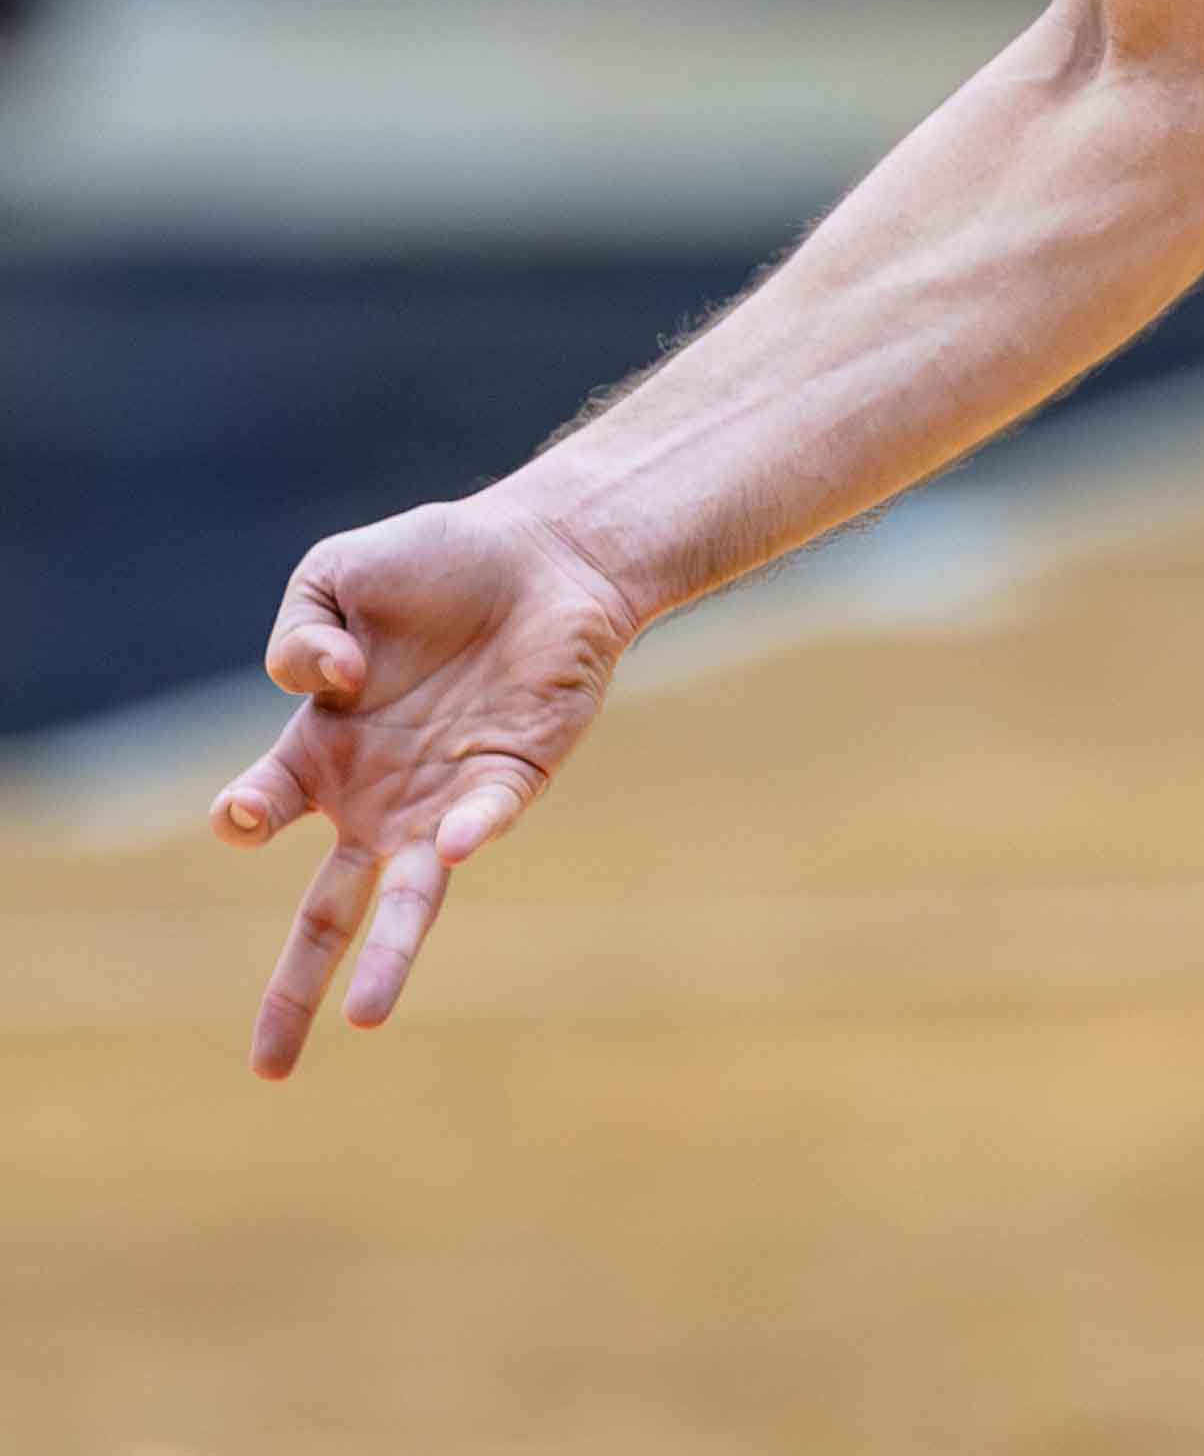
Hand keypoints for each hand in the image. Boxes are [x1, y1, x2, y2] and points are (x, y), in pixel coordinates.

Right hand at [209, 493, 637, 1078]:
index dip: (246, 815)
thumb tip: (320, 685)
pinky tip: (452, 845)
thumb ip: (298, 627)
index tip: (247, 811)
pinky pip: (485, 820)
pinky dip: (470, 834)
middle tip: (269, 1064)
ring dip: (389, 955)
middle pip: (327, 907)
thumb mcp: (333, 573)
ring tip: (366, 1018)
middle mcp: (378, 792)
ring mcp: (445, 795)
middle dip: (296, 983)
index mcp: (322, 746)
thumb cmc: (433, 562)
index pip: (261, 805)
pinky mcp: (513, 779)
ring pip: (410, 897)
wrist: (547, 549)